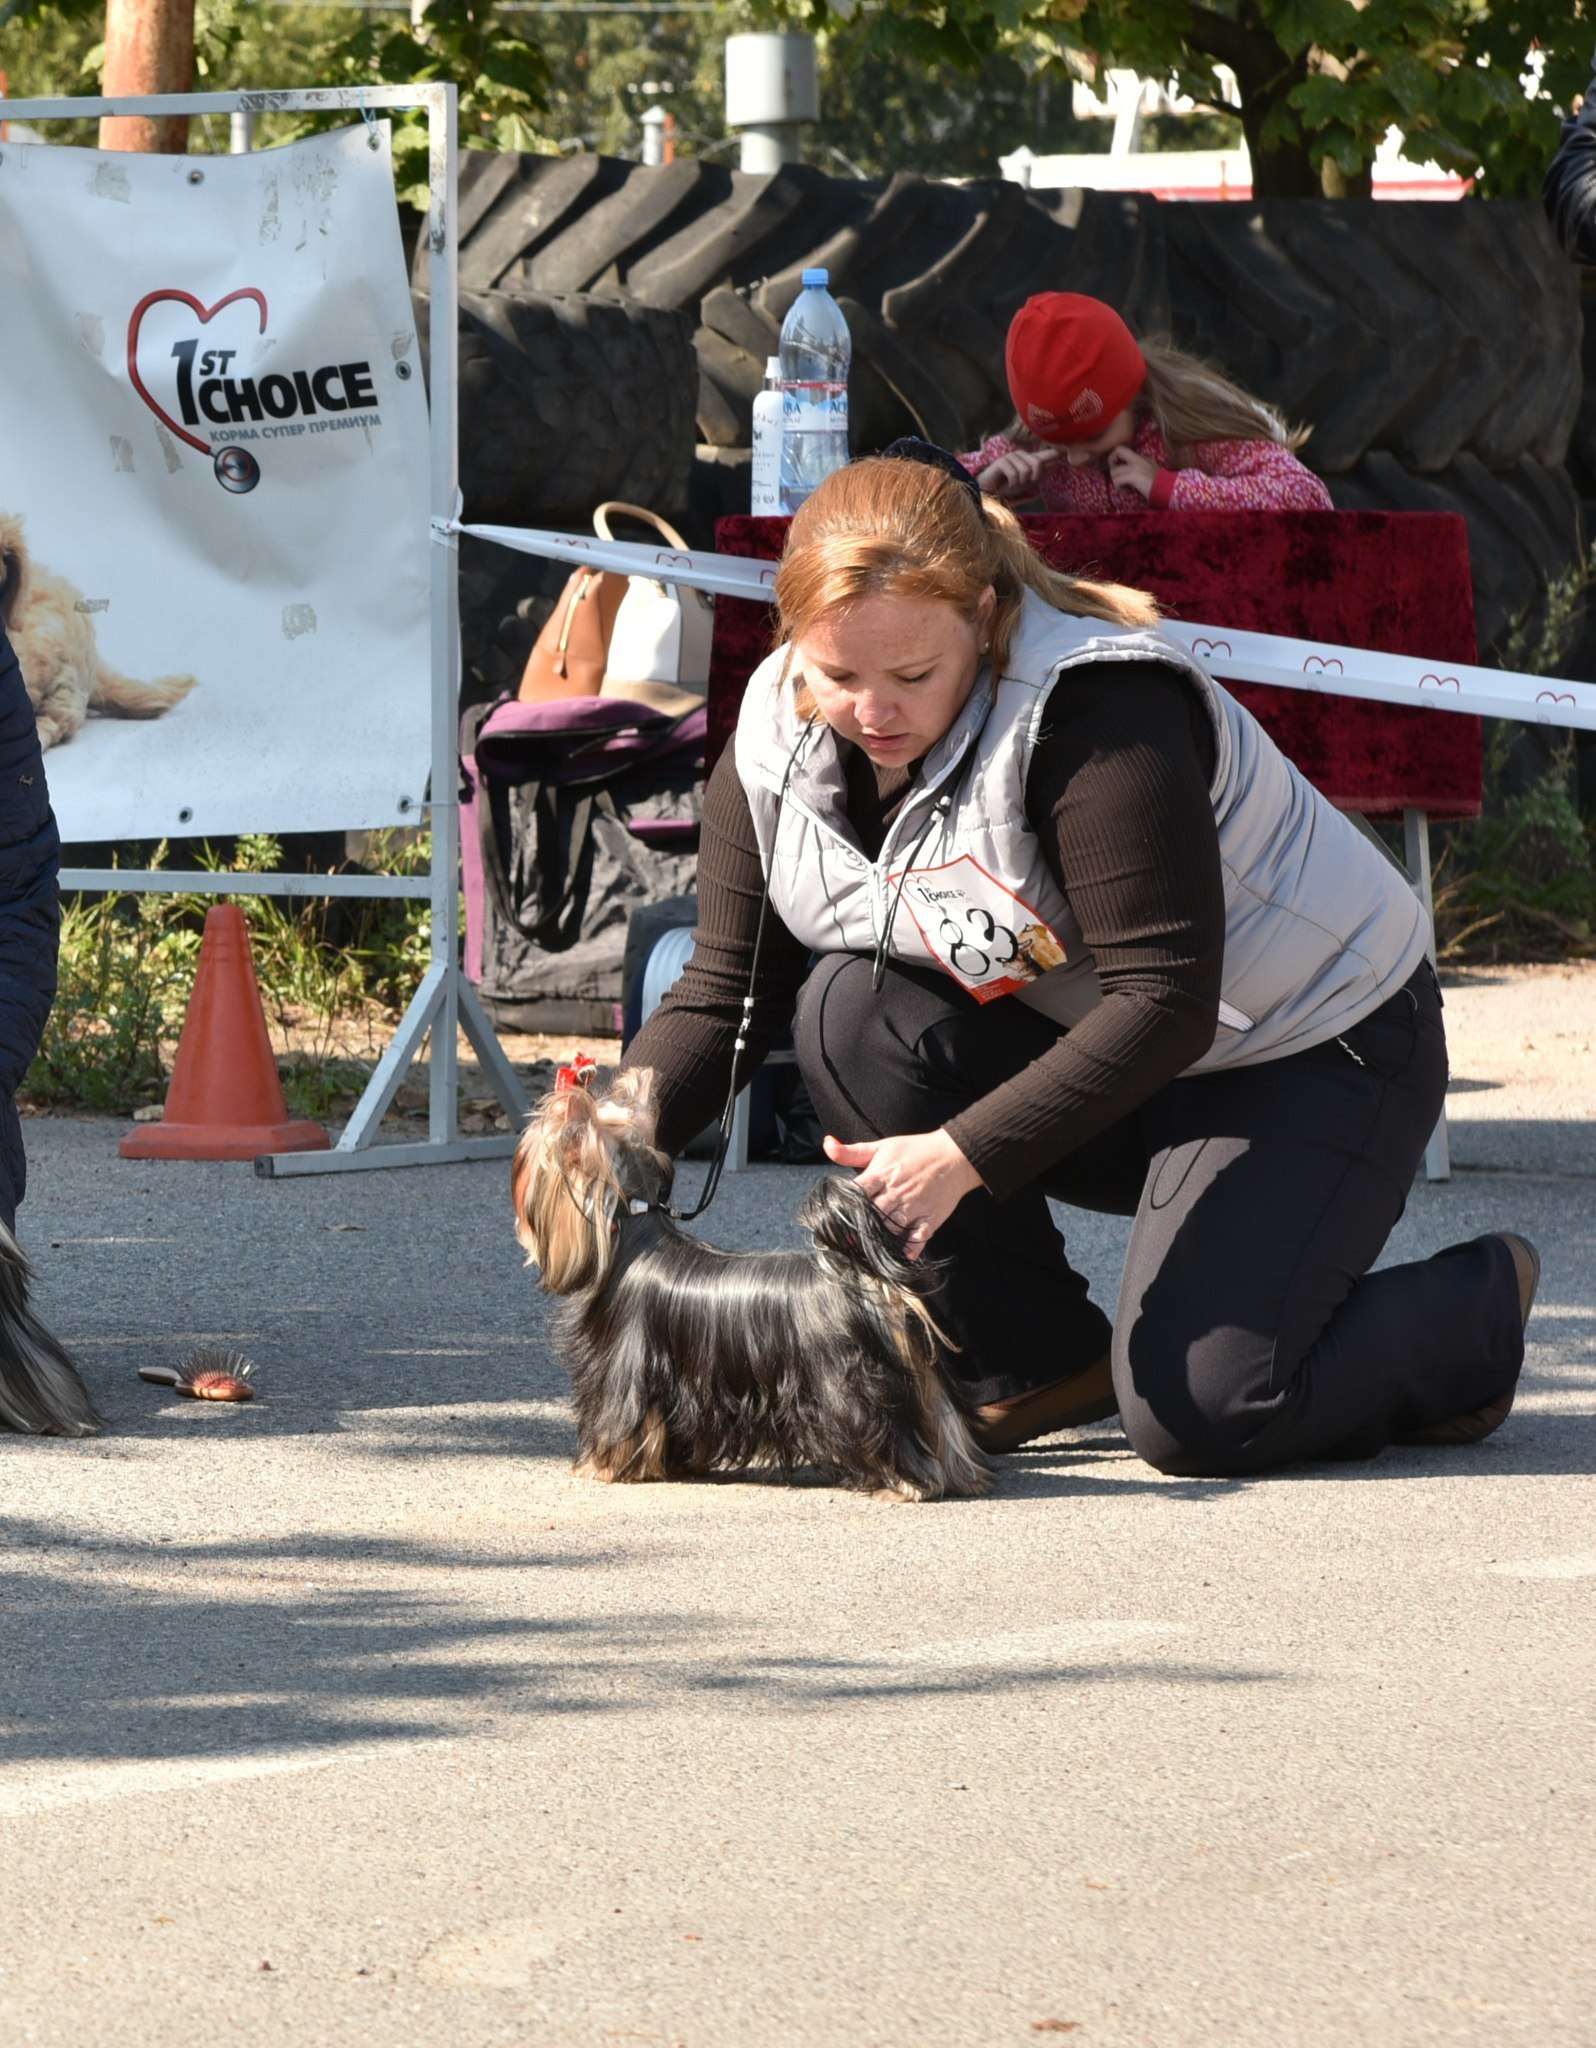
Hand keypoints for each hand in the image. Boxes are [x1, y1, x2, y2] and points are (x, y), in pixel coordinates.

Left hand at [823, 1129, 983, 1260]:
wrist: (955, 1156)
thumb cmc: (916, 1150)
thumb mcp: (882, 1146)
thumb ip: (852, 1151)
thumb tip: (827, 1144)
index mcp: (881, 1175)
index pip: (856, 1194)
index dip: (844, 1208)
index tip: (833, 1219)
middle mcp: (896, 1193)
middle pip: (871, 1216)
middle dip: (858, 1228)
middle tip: (846, 1240)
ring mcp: (914, 1207)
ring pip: (891, 1229)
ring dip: (879, 1239)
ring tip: (867, 1249)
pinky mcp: (930, 1219)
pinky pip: (918, 1239)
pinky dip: (910, 1249)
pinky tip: (901, 1255)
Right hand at [975, 446, 1062, 503]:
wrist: (989, 489)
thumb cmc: (1008, 485)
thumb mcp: (1027, 482)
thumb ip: (1041, 473)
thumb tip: (1057, 465)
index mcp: (1030, 459)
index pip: (1046, 454)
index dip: (1057, 451)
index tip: (1069, 447)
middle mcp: (1022, 455)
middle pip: (1038, 463)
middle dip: (1033, 477)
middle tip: (1022, 482)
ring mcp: (1012, 457)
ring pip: (1026, 470)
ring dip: (1020, 482)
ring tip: (1013, 482)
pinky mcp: (1002, 462)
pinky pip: (1015, 474)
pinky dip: (1012, 483)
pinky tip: (1006, 483)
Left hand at [1106, 446, 1158, 498]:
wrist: (1167, 489)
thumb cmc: (1160, 484)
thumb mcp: (1150, 471)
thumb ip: (1139, 469)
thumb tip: (1126, 475)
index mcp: (1141, 458)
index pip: (1122, 449)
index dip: (1115, 458)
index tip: (1118, 469)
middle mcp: (1137, 459)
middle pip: (1117, 450)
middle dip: (1111, 463)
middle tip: (1117, 475)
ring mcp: (1135, 466)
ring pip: (1114, 471)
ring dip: (1116, 481)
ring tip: (1125, 487)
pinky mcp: (1133, 475)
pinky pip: (1117, 480)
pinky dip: (1119, 488)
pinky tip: (1127, 491)